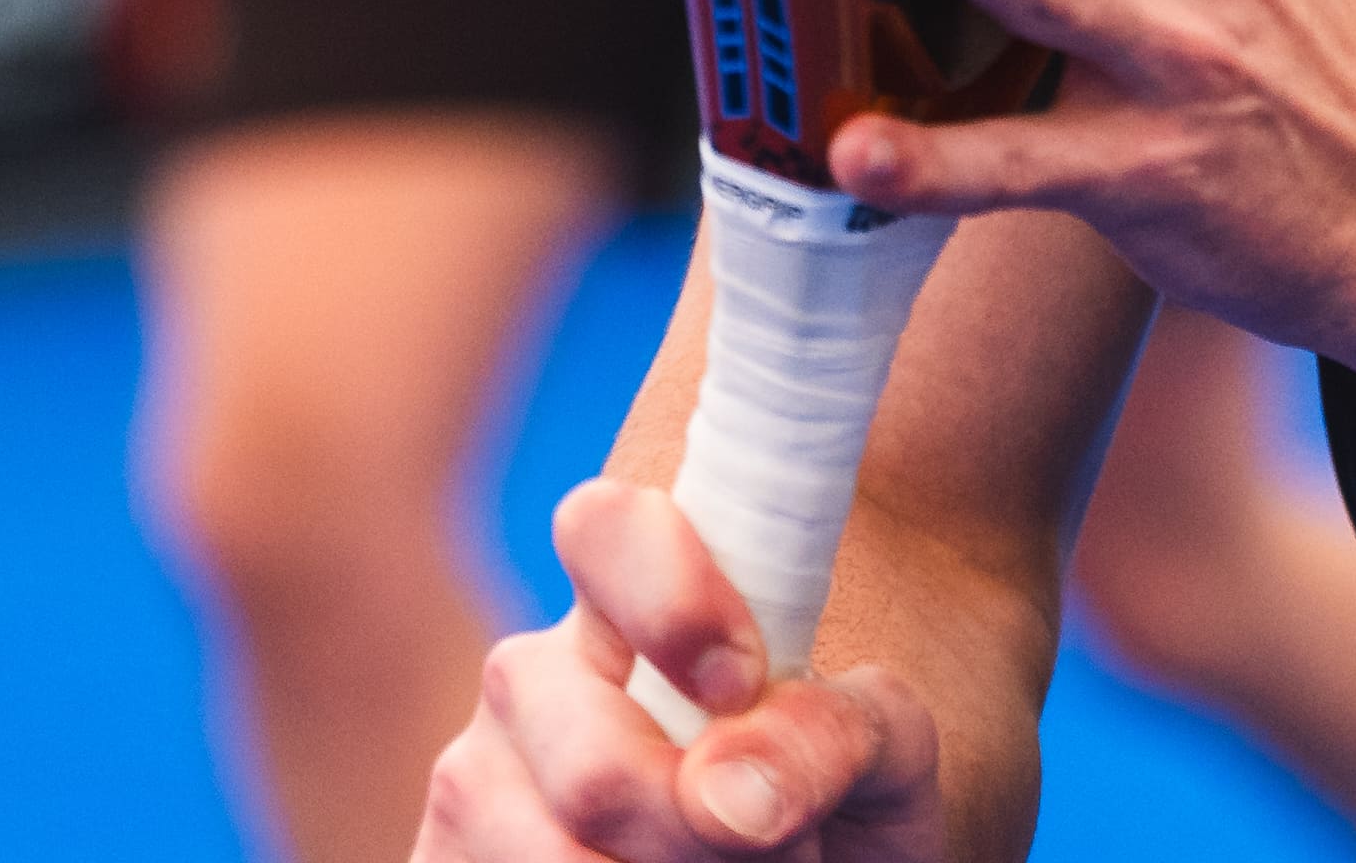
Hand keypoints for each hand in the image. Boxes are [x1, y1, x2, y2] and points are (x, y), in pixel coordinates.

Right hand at [414, 479, 950, 862]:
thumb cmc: (837, 814)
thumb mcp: (880, 759)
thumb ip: (841, 732)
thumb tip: (734, 785)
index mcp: (633, 604)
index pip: (604, 525)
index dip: (672, 599)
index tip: (746, 680)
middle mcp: (534, 681)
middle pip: (598, 771)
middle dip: (711, 845)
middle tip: (784, 851)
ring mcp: (475, 786)